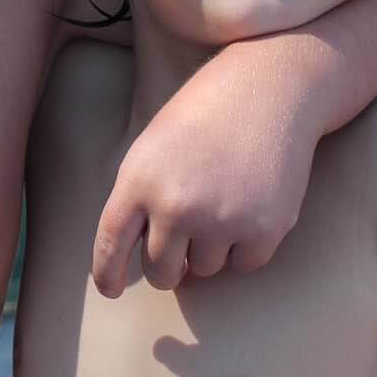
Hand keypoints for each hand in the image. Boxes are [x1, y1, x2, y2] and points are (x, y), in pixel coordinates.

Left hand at [91, 48, 322, 296]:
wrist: (269, 87)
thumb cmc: (206, 113)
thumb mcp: (154, 146)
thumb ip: (141, 199)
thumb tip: (143, 257)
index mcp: (138, 180)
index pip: (110, 245)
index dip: (107, 274)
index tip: (111, 289)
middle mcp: (175, 205)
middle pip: (161, 272)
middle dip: (170, 264)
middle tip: (185, 235)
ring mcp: (220, 219)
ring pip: (205, 270)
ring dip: (212, 247)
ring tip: (225, 196)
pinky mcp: (264, 227)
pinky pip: (245, 264)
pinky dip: (247, 245)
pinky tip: (252, 202)